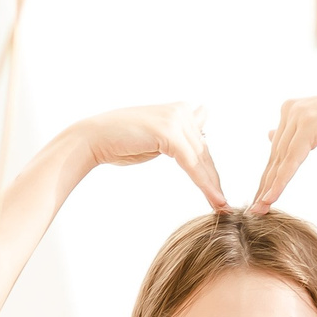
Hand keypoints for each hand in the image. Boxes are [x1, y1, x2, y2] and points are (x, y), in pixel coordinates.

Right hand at [74, 104, 226, 210]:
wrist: (93, 138)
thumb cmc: (120, 141)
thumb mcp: (155, 137)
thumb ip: (178, 135)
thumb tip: (202, 120)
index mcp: (180, 109)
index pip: (201, 145)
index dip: (210, 170)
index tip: (218, 194)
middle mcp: (181, 110)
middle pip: (204, 152)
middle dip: (213, 180)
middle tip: (223, 205)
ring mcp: (175, 119)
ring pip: (201, 159)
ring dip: (212, 186)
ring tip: (221, 207)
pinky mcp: (169, 133)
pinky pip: (192, 163)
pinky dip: (203, 183)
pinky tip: (213, 199)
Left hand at [248, 89, 316, 213]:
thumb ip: (297, 135)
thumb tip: (270, 135)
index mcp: (291, 110)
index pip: (276, 151)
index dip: (267, 177)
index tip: (259, 200)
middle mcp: (291, 110)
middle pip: (275, 156)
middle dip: (264, 185)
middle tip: (254, 210)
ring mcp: (300, 115)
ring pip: (280, 159)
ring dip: (269, 186)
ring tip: (260, 209)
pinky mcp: (310, 124)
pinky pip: (292, 159)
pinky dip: (281, 180)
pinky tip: (272, 197)